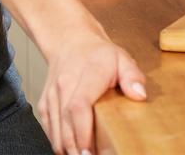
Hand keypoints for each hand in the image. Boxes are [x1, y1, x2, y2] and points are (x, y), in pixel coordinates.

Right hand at [39, 26, 146, 154]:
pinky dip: (60, 144)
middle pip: (66, 125)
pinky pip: (49, 131)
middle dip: (78, 150)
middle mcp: (64, 85)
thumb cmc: (97, 53)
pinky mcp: (44, 105)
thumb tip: (140, 95)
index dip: (83, 133)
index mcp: (87, 74)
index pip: (79, 106)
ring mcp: (52, 96)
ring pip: (56, 132)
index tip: (91, 152)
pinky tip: (74, 148)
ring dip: (69, 150)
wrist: (70, 41)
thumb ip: (132, 76)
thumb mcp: (121, 58)